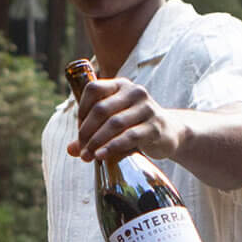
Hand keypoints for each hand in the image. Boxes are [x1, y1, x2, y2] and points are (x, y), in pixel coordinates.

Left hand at [67, 77, 183, 162]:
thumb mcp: (114, 125)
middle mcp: (134, 92)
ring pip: (114, 123)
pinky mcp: (155, 126)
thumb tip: (71, 150)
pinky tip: (102, 155)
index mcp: (121, 85)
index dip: (81, 110)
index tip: (79, 132)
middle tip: (82, 150)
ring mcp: (146, 108)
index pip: (93, 89)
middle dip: (86, 131)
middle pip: (101, 109)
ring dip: (97, 141)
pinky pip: (129, 136)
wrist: (170, 133)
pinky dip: (112, 146)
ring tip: (88, 156)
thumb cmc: (136, 126)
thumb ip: (92, 133)